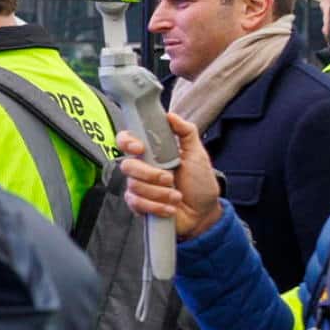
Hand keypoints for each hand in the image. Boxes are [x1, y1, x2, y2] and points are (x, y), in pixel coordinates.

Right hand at [118, 111, 221, 237]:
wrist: (203, 213)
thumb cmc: (200, 184)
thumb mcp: (197, 154)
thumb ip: (186, 132)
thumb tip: (171, 115)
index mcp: (152, 153)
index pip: (126, 141)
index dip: (127, 142)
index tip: (140, 148)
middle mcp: (141, 169)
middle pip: (127, 165)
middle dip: (150, 174)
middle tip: (170, 179)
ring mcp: (138, 187)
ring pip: (134, 186)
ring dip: (160, 193)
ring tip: (176, 196)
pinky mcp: (138, 205)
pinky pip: (136, 203)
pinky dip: (157, 206)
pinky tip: (170, 207)